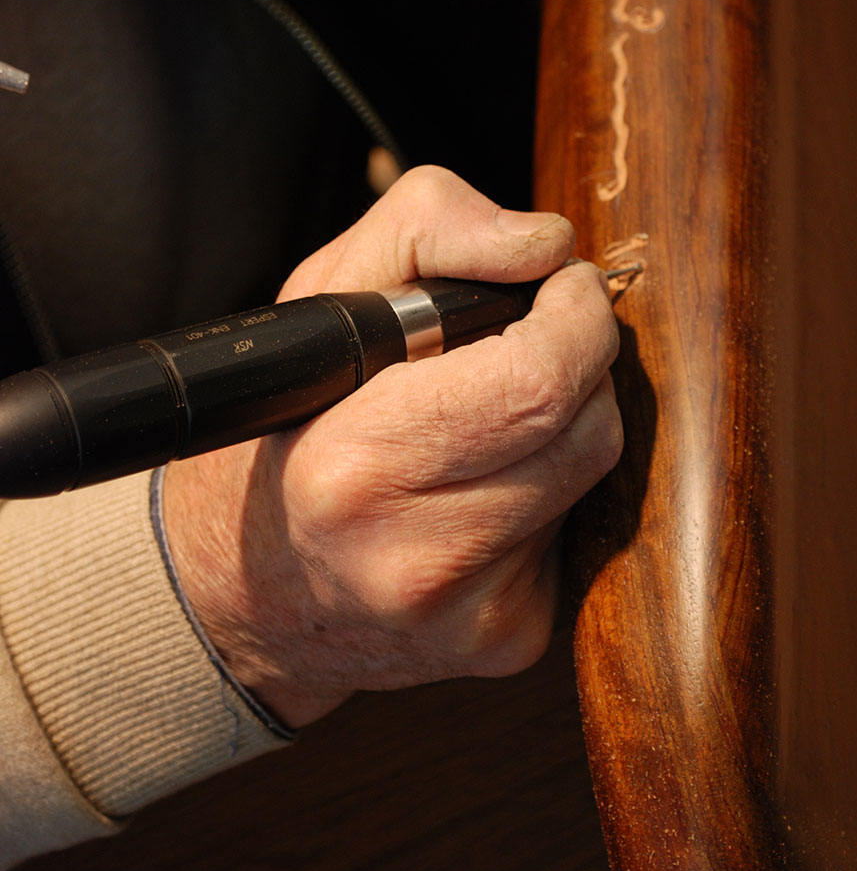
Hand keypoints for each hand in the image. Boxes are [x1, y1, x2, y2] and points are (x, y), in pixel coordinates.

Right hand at [163, 167, 622, 726]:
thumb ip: (429, 229)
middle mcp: (416, 559)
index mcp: (357, 466)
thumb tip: (547, 245)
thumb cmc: (283, 430)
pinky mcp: (510, 640)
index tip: (565, 286)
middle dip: (580, 365)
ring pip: (594, 476)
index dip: (577, 316)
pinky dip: (548, 492)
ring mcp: (472, 615)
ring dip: (563, 427)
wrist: (249, 594)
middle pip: (590, 428)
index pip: (539, 379)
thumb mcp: (321, 296)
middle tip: (530, 343)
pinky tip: (482, 492)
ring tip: (485, 422)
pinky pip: (575, 532)